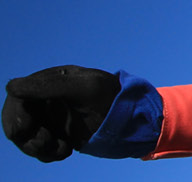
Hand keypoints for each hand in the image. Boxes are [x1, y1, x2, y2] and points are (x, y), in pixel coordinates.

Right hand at [3, 65, 119, 161]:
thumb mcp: (85, 87)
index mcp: (49, 81)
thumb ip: (49, 86)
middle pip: (16, 120)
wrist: (134, 118)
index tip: (25, 129)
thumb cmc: (113, 96)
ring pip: (26, 138)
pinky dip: (48, 154)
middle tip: (46, 143)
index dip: (15, 114)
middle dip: (26, 136)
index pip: (17, 97)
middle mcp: (45, 100)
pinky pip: (41, 150)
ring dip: (37, 148)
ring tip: (61, 148)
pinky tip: (65, 151)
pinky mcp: (58, 135)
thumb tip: (11, 86)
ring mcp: (50, 119)